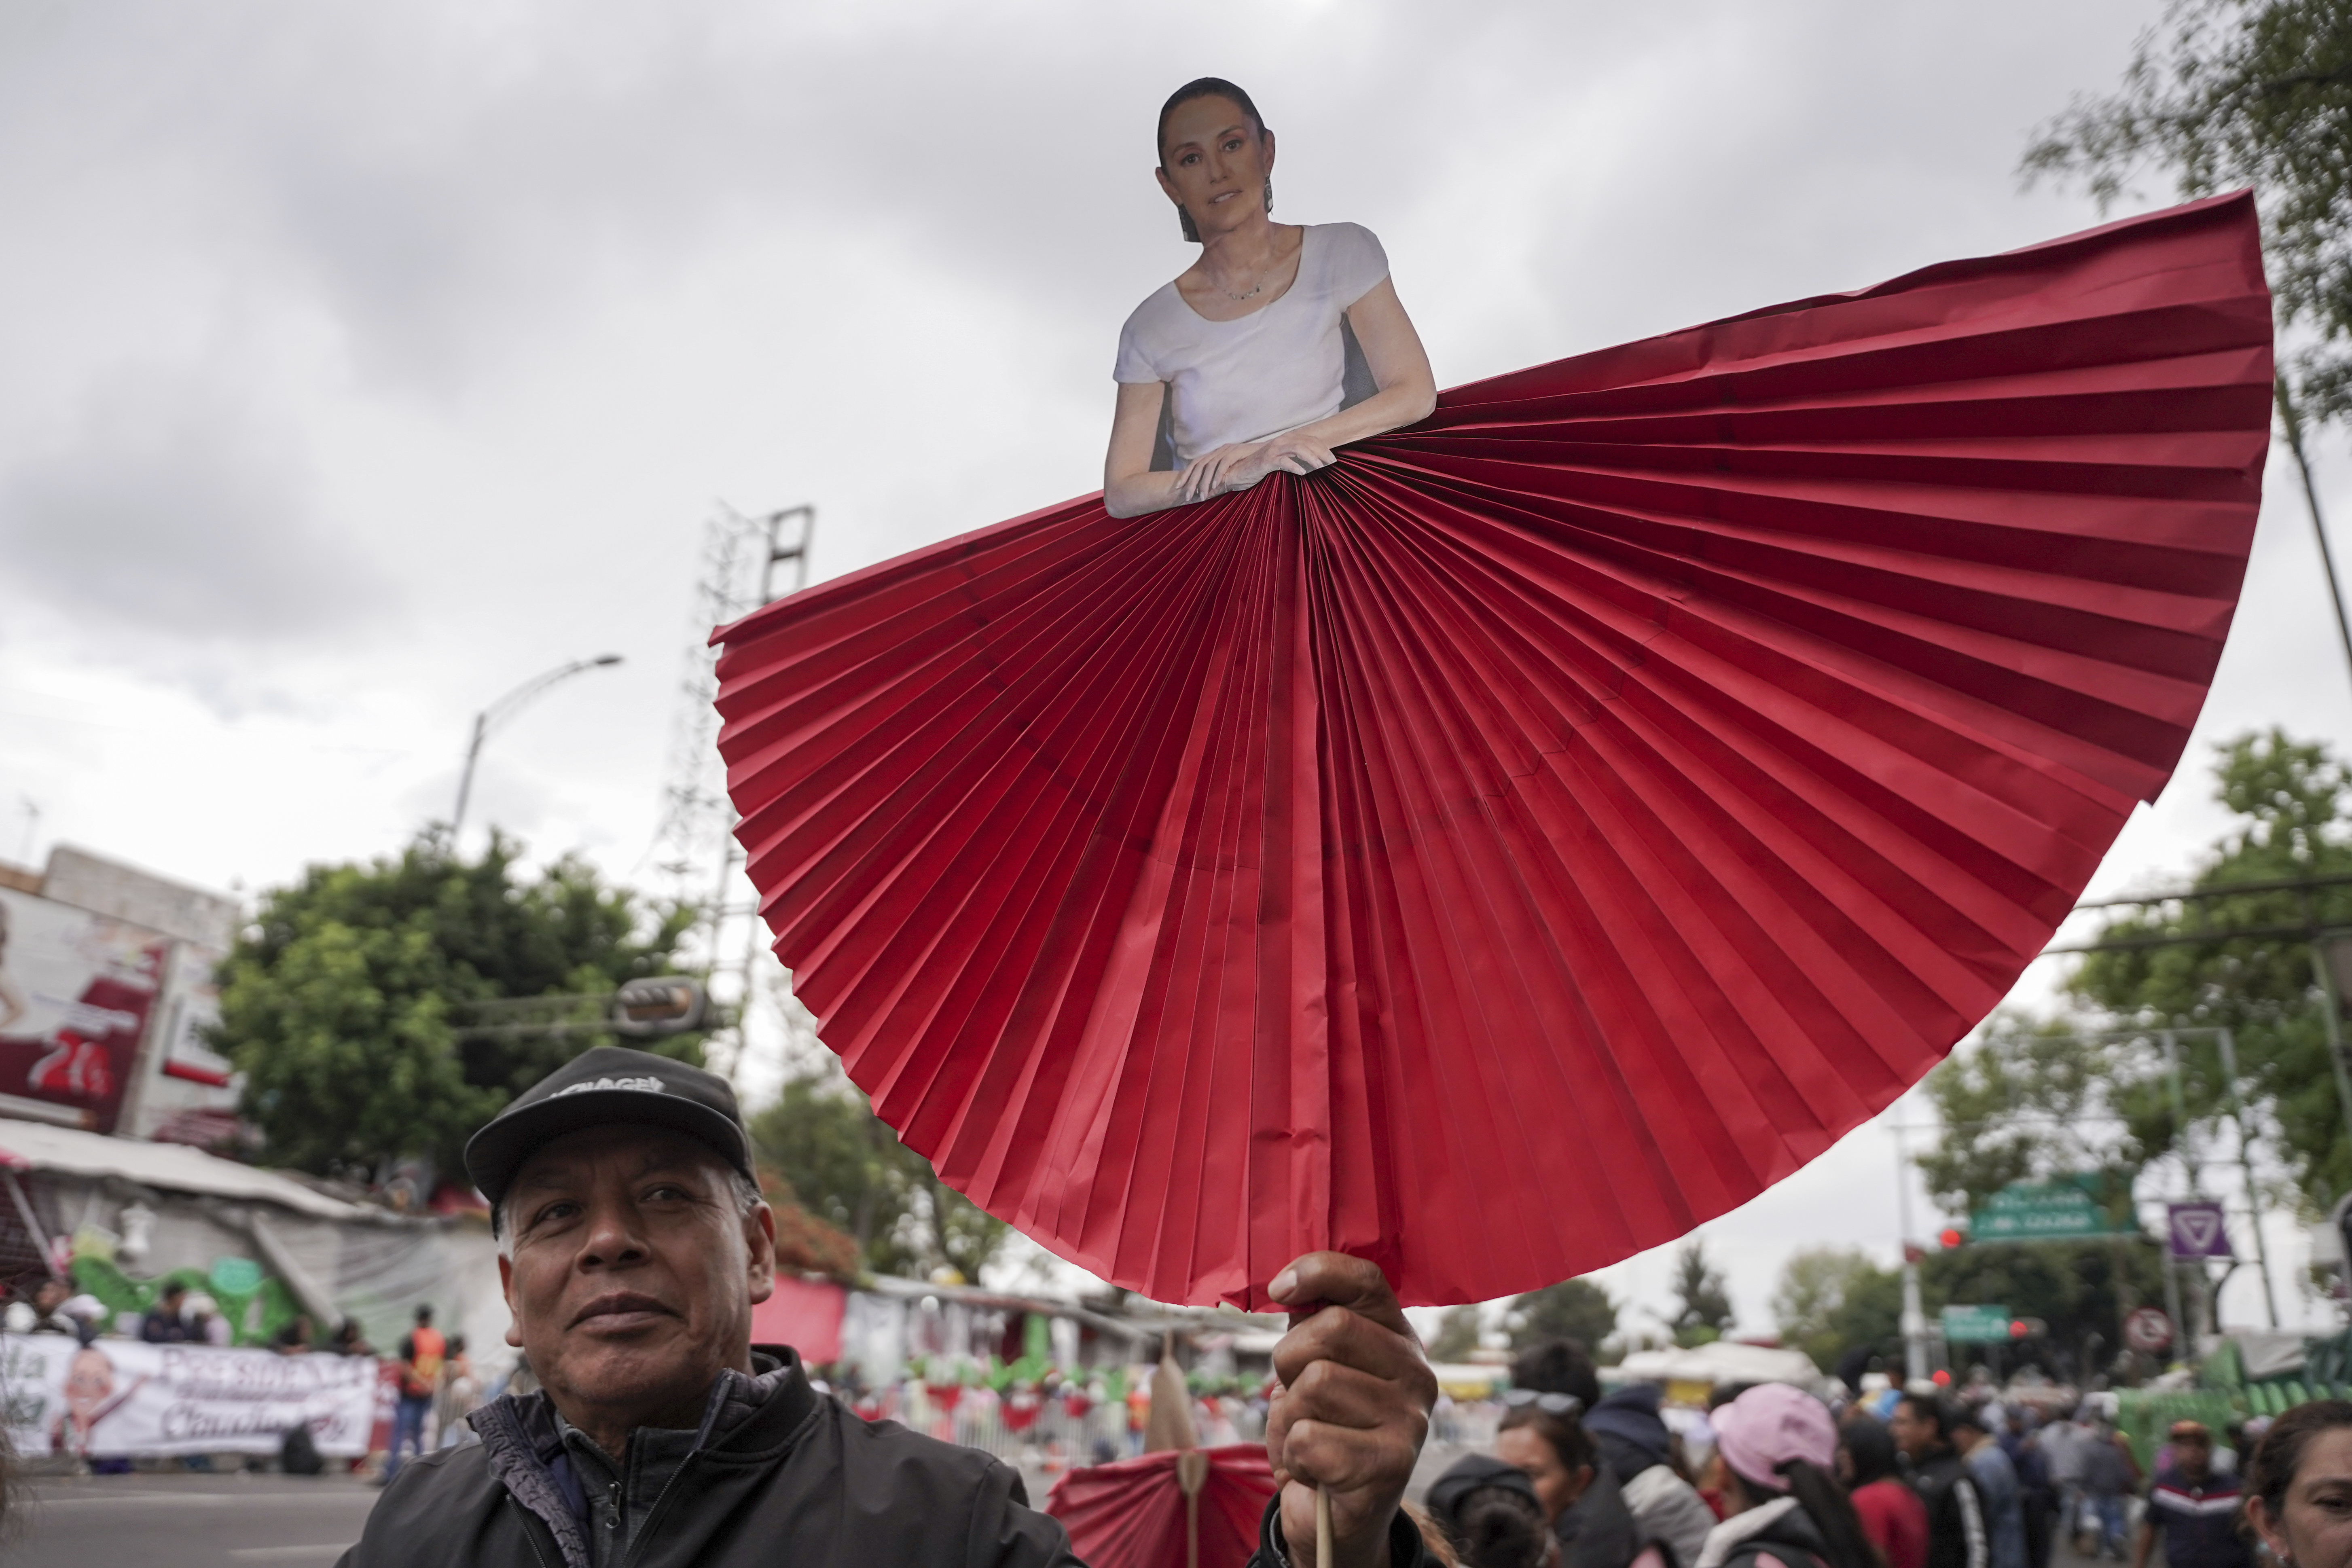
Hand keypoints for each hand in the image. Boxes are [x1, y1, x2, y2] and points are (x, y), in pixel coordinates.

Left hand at [1175, 441, 1267, 504]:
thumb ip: (1220, 479)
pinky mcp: (1237, 451)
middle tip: (1187, 496)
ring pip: (1209, 465)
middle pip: (1199, 464)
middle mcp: (1219, 450)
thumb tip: (1209, 491)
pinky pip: (1223, 464)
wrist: (1269, 454)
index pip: (1196, 463)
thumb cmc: (1251, 466)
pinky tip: (1214, 486)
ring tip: (1201, 496)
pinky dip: (1217, 475)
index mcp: (1216, 454)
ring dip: (1204, 481)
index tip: (1178, 487)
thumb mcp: (1232, 474)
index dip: (1186, 474)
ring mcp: (1227, 450)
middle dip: (1191, 481)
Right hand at [1253, 431, 1337, 478]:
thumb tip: (1315, 462)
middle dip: (1321, 452)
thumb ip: (1296, 457)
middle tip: (1331, 462)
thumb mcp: (1282, 459)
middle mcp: (1281, 441)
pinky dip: (1294, 466)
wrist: (1240, 470)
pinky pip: (1284, 461)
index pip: (1310, 439)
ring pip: (1298, 448)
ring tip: (1320, 466)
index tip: (1332, 458)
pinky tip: (1302, 472)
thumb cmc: (1262, 466)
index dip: (1323, 447)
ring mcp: (1274, 449)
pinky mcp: (1267, 460)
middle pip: (1307, 442)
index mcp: (1287, 440)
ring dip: (1311, 457)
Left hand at [1265, 1253, 1433, 1567]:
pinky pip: (1309, 1438)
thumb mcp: (1313, 1368)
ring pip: (1315, 1383)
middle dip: (1290, 1361)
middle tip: (1298, 1396)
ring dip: (1291, 1415)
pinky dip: (1297, 1456)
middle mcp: (1415, 1373)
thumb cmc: (1321, 1432)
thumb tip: (1290, 1284)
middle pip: (1331, 1327)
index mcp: (1398, 1340)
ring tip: (1311, 1436)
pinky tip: (1317, 1469)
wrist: (1334, 1518)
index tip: (1281, 1288)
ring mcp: (1409, 1420)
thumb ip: (1311, 1324)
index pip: (1366, 1279)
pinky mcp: (1391, 1465)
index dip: (1317, 1271)